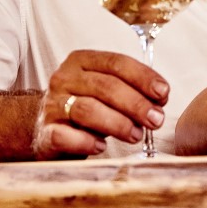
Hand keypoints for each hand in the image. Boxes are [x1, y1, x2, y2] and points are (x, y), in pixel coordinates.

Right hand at [32, 49, 168, 158]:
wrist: (43, 127)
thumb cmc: (85, 107)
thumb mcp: (106, 91)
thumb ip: (132, 89)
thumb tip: (160, 99)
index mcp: (81, 61)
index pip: (116, 62)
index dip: (143, 77)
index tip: (163, 93)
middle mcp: (64, 78)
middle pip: (105, 86)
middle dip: (136, 104)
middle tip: (156, 120)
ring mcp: (52, 105)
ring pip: (88, 110)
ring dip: (118, 124)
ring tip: (136, 135)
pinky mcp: (45, 132)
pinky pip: (66, 136)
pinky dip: (87, 142)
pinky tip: (102, 146)